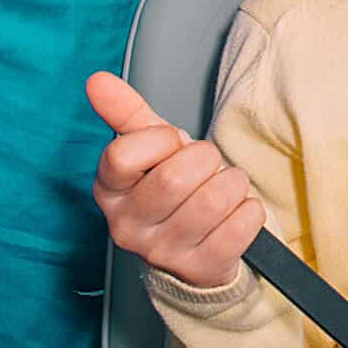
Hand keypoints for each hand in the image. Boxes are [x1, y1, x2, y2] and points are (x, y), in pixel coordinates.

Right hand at [86, 71, 264, 287]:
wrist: (194, 244)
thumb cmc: (170, 186)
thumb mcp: (148, 146)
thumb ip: (124, 111)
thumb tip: (97, 79)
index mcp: (110, 191)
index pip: (123, 155)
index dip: (159, 140)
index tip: (169, 145)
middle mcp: (127, 227)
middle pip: (176, 176)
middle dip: (205, 159)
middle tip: (203, 167)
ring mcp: (164, 253)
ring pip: (216, 197)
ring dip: (231, 183)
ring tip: (219, 189)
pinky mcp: (203, 268)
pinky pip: (244, 222)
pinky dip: (249, 208)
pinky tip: (234, 214)